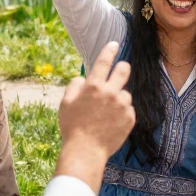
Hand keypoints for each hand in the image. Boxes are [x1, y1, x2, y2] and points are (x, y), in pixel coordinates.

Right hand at [55, 40, 134, 191]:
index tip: (115, 44)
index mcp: (93, 86)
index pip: (104, 61)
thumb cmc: (72, 127)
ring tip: (107, 113)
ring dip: (119, 98)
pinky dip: (122, 113)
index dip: (110, 50)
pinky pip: (129, 110)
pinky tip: (111, 123)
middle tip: (120, 71)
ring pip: (125, 93)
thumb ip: (75, 85)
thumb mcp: (65, 103)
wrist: (86, 151)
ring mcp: (122, 105)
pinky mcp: (130, 118)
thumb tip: (84, 78)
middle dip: (123, 67)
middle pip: (124, 70)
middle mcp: (110, 92)